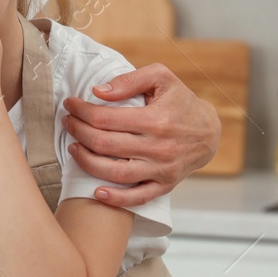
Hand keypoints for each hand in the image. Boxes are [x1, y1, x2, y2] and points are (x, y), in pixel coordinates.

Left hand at [63, 63, 221, 206]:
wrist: (209, 132)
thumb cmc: (180, 101)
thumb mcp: (161, 78)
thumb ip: (129, 80)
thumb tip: (98, 91)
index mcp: (156, 119)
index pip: (105, 119)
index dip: (81, 111)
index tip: (70, 105)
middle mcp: (159, 147)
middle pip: (105, 145)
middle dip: (79, 132)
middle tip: (68, 123)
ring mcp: (162, 170)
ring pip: (115, 172)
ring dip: (87, 162)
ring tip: (73, 148)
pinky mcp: (165, 185)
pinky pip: (137, 198)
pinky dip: (116, 198)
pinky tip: (97, 192)